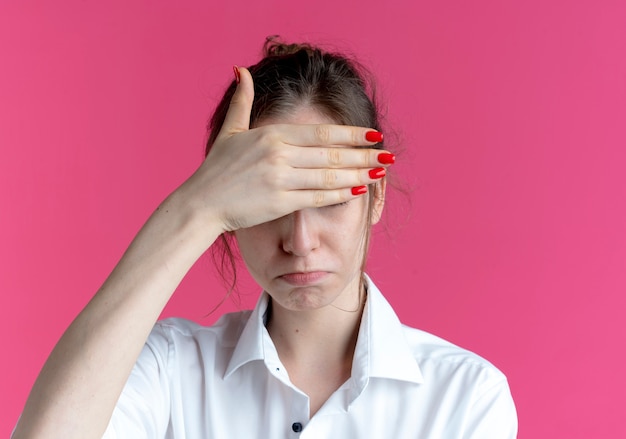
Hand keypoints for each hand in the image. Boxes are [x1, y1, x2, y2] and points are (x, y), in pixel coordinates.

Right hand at [177, 67, 392, 232]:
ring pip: (330, 175)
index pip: (322, 132)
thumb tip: (241, 70)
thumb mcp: (230, 130)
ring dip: (359, 174)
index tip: (374, 136)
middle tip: (389, 155)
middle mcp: (279, 154)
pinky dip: (340, 193)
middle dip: (364, 154)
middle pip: (332, 152)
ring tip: (380, 172)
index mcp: (272, 134)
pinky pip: (317, 197)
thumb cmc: (216, 169)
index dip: (352, 134)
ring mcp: (280, 179)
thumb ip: (242, 100)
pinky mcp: (279, 202)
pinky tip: (358, 190)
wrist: (201, 204)